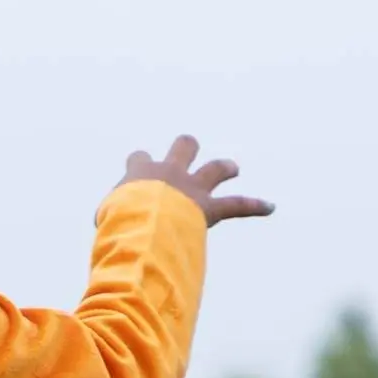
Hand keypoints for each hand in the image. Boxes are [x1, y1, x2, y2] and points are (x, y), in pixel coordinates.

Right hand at [120, 135, 270, 226]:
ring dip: (224, 167)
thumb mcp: (105, 216)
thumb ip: (112, 215)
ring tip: (233, 168)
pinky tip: (271, 207)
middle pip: (183, 148)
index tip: (137, 171)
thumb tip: (113, 229)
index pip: (139, 159)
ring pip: (215, 169)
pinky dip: (255, 205)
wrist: (141, 221)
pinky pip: (237, 205)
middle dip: (187, 149)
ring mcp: (192, 188)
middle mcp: (171, 172)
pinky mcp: (209, 208)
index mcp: (141, 171)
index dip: (139, 164)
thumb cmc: (118, 220)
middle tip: (190, 150)